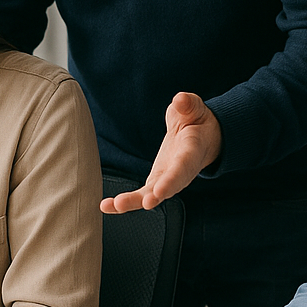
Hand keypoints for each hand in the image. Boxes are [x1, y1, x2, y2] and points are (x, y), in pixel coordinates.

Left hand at [100, 92, 221, 212]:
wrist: (200, 136)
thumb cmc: (196, 120)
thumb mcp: (194, 108)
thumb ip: (188, 105)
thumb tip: (180, 100)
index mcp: (192, 152)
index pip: (182, 168)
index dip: (172, 180)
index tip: (160, 191)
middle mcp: (180, 171)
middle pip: (169, 186)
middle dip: (156, 196)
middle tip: (146, 203)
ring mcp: (167, 179)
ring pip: (151, 194)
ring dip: (133, 202)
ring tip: (115, 206)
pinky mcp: (155, 181)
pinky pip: (140, 195)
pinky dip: (124, 203)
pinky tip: (106, 206)